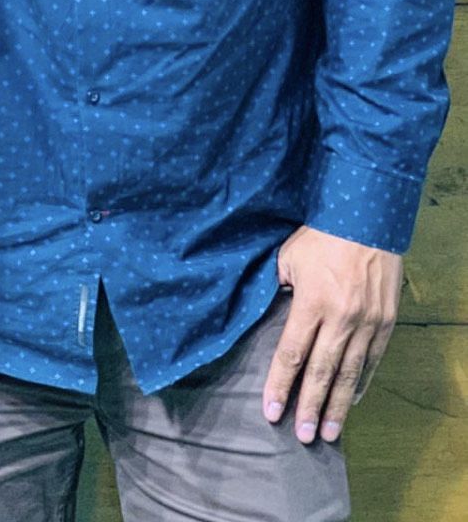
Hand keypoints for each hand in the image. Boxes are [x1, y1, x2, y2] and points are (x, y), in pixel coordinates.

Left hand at [263, 225, 401, 442]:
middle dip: (308, 406)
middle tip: (301, 436)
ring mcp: (366, 324)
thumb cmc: (321, 236)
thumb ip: (279, 289)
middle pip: (320, 372)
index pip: (291, 354)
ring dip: (335, 405)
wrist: (368, 220)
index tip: (271, 412)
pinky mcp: (385, 322)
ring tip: (326, 432)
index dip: (279, 385)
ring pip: (349, 374)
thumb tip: (270, 312)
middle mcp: (340, 319)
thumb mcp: (288, 257)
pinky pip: (372, 360)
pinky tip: (349, 400)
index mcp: (311, 303)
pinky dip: (360, 383)